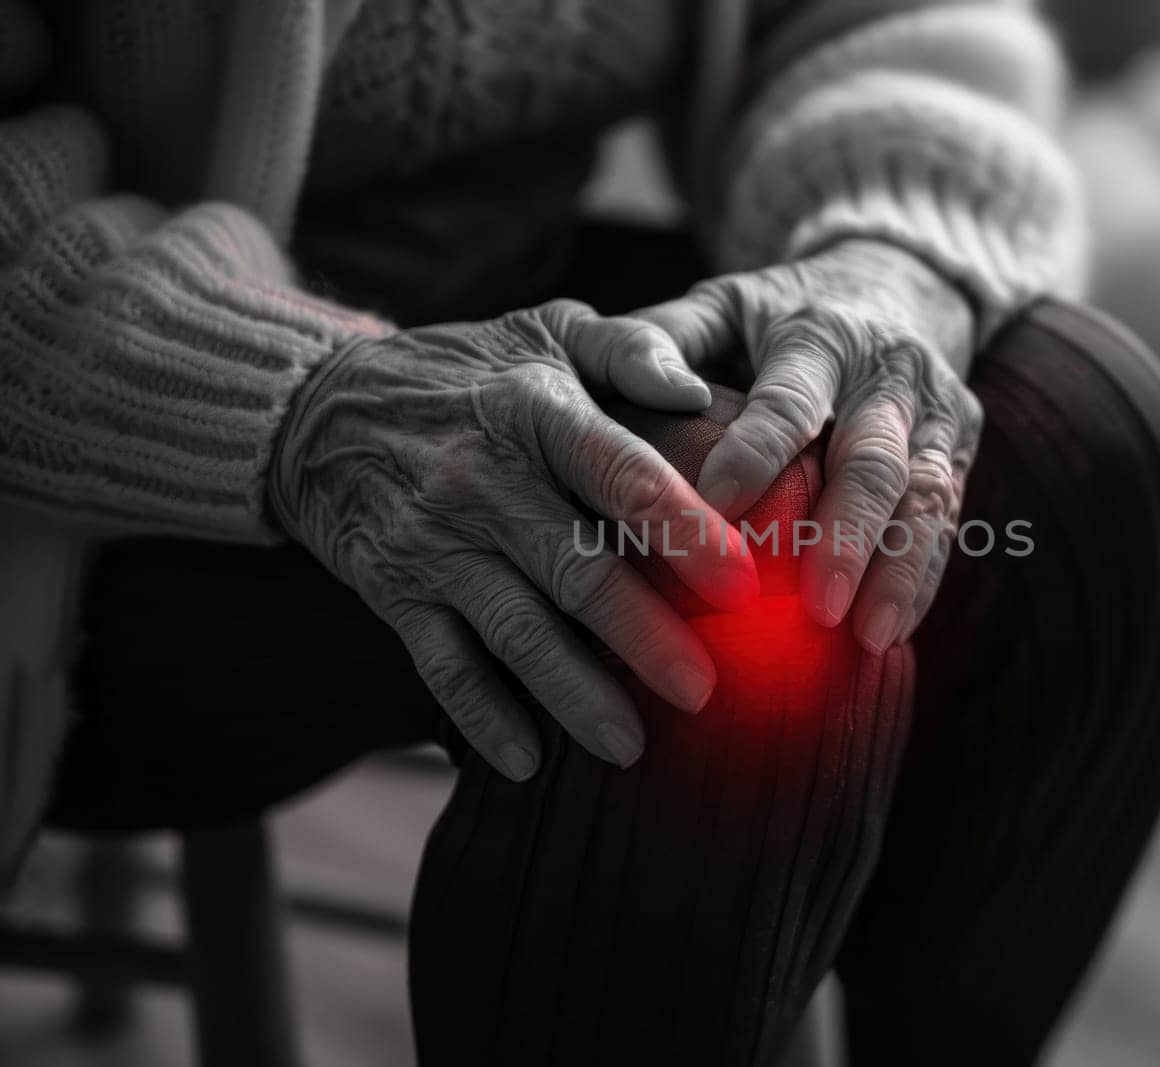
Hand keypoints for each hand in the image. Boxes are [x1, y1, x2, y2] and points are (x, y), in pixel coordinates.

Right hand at [269, 300, 758, 777]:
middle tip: (705, 691)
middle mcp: (484, 479)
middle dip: (644, 637)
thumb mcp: (548, 331)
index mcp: (536, 409)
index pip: (621, 475)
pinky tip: (528, 759)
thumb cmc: (469, 371)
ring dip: (575, 693)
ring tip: (631, 744)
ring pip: (515, 629)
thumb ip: (629, 350)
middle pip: (577, 569)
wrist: (319, 409)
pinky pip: (442, 664)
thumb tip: (696, 389)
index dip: (685, 532)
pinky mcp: (395, 590)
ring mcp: (435, 541)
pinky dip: (483, 715)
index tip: (743, 586)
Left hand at [639, 239, 980, 651]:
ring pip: (926, 495)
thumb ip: (667, 338)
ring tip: (869, 636)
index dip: (755, 455)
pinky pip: (948, 517)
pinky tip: (892, 631)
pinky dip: (923, 578)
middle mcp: (886, 371)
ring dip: (900, 569)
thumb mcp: (719, 304)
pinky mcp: (961, 444)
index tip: (715, 513)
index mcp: (817, 334)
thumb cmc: (777, 313)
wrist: (895, 280)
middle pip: (873, 458)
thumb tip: (657, 391)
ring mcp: (936, 409)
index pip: (788, 401)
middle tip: (817, 606)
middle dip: (847, 534)